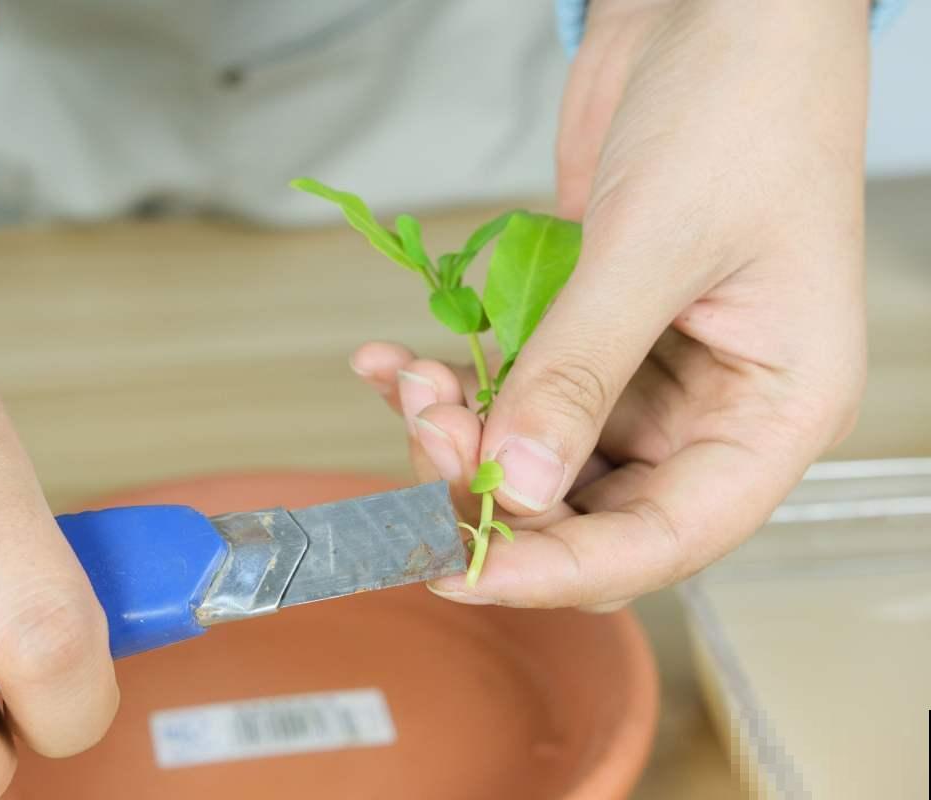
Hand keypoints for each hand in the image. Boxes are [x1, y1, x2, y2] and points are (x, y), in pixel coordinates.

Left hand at [351, 0, 868, 608]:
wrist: (717, 12)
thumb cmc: (742, 106)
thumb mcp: (656, 245)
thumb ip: (582, 372)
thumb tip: (521, 486)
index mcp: (772, 412)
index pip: (666, 539)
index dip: (559, 570)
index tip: (464, 571)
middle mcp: (710, 410)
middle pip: (589, 507)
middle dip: (492, 488)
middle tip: (424, 434)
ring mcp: (643, 374)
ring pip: (537, 455)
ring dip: (460, 432)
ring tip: (408, 379)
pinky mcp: (587, 334)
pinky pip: (512, 388)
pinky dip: (451, 382)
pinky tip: (392, 361)